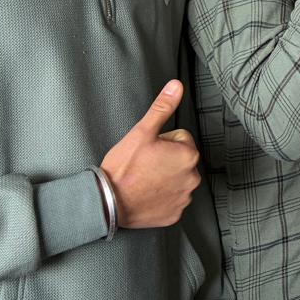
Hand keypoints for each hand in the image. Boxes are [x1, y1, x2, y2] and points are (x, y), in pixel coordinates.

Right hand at [99, 80, 201, 229]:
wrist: (107, 203)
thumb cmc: (123, 168)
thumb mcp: (142, 132)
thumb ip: (162, 108)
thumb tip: (176, 86)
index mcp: (188, 155)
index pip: (180, 139)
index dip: (161, 142)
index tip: (147, 151)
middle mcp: (192, 177)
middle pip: (180, 159)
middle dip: (165, 160)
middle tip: (143, 166)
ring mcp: (184, 198)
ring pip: (176, 179)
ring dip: (164, 178)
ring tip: (143, 180)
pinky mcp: (175, 214)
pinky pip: (172, 199)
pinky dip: (161, 197)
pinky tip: (146, 194)